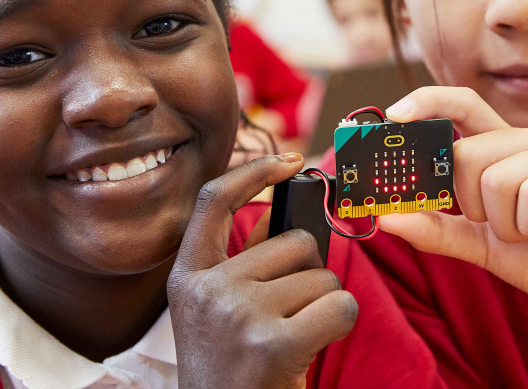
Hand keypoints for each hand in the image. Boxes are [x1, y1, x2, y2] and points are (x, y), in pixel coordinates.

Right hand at [168, 153, 357, 388]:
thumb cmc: (232, 369)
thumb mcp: (217, 311)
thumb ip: (240, 261)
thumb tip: (269, 210)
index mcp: (187, 277)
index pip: (214, 201)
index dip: (252, 171)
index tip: (288, 159)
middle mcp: (208, 290)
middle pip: (294, 242)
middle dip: (307, 274)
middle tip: (288, 316)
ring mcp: (238, 315)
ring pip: (321, 275)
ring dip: (322, 303)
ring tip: (294, 336)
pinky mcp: (272, 343)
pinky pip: (340, 305)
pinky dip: (340, 322)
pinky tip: (312, 344)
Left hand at [381, 86, 527, 320]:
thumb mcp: (477, 244)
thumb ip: (434, 228)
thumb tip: (386, 216)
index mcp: (504, 146)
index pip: (462, 104)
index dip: (428, 101)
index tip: (394, 114)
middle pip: (468, 156)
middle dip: (472, 206)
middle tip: (503, 226)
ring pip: (497, 179)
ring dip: (506, 225)